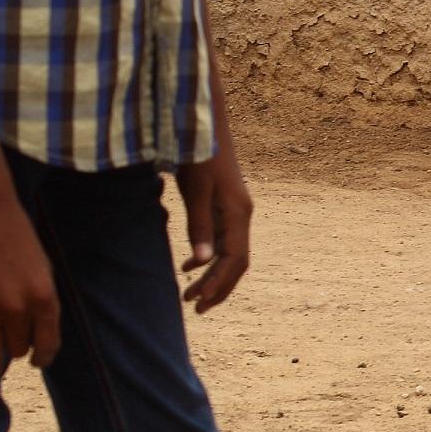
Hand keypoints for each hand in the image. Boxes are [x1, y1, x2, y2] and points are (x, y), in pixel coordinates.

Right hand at [0, 176, 58, 375]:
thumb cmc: (15, 234)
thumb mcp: (42, 266)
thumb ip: (40, 298)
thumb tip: (36, 329)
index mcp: (44, 297)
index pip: (48, 344)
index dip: (43, 357)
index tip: (37, 361)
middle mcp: (17, 308)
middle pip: (17, 349)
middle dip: (15, 350)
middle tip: (7, 347)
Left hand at [176, 147, 252, 311]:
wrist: (203, 124)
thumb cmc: (198, 154)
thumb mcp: (195, 190)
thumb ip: (199, 225)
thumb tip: (203, 263)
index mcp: (238, 214)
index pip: (235, 260)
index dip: (218, 284)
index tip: (197, 301)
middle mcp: (242, 215)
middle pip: (237, 263)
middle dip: (217, 288)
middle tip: (193, 307)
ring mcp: (235, 211)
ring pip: (230, 255)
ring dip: (212, 277)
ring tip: (189, 294)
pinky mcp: (225, 207)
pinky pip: (224, 242)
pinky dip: (209, 259)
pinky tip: (188, 265)